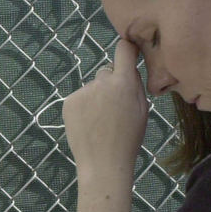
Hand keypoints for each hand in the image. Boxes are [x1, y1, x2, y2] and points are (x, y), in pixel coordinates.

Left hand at [63, 39, 148, 175]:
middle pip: (107, 72)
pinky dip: (84, 106)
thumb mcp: (142, 110)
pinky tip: (89, 123)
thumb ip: (134, 85)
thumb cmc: (128, 138)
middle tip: (115, 107)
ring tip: (101, 121)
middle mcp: (101, 82)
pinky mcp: (68, 101)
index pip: (123, 49)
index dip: (126, 48)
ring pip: (93, 87)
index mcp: (123, 83)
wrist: (103, 163)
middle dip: (112, 83)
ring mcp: (82, 91)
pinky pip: (80, 98)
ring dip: (97, 97)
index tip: (128, 50)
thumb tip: (129, 66)